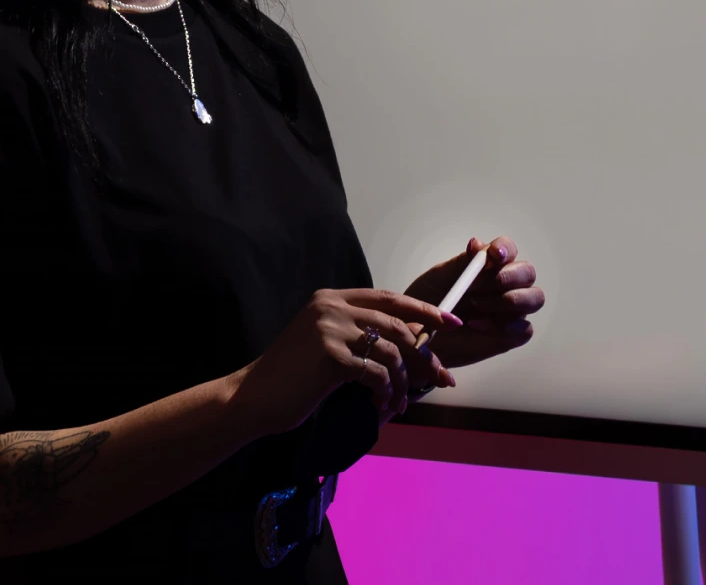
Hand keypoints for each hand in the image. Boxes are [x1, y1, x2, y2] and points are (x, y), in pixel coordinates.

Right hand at [229, 288, 455, 431]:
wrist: (254, 396)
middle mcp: (331, 308)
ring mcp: (330, 330)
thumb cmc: (291, 377)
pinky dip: (386, 393)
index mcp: (330, 299)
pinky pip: (378, 374)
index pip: (389, 298)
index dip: (424, 310)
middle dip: (426, 356)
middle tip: (441, 379)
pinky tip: (380, 405)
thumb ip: (358, 334)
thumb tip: (413, 343)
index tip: (452, 323)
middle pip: (398, 327)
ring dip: (404, 384)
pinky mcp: (331, 357)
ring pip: (392, 354)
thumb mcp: (324, 344)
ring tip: (398, 404)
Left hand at [406, 237, 542, 369]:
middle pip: (528, 272)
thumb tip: (477, 244)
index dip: (505, 249)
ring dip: (508, 300)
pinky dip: (505, 327)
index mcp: (491, 266)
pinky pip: (525, 329)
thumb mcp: (439, 278)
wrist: (418, 333)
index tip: (493, 255)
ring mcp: (512, 310)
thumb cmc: (429, 300)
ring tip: (475, 305)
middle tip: (476, 287)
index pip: (509, 249)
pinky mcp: (510, 335)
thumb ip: (462, 263)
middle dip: (507, 276)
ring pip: (534, 298)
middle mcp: (507, 285)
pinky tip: (477, 326)